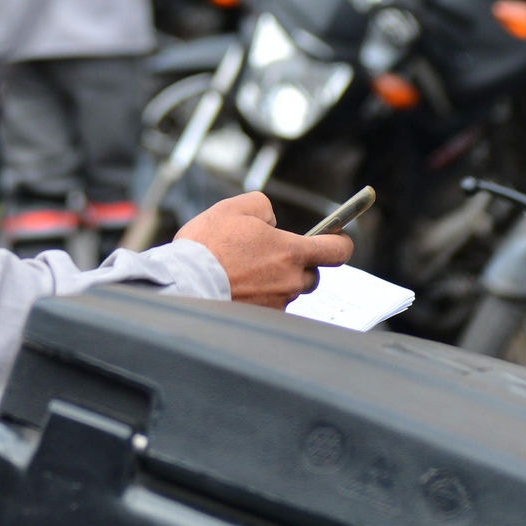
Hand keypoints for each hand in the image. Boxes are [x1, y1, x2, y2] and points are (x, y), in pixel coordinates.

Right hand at [175, 192, 354, 308]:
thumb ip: (263, 207)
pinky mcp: (261, 318)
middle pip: (311, 275)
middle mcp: (290, 281)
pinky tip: (237, 286)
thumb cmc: (209, 245)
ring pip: (288, 291)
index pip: (336, 251)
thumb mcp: (234, 207)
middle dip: (298, 264)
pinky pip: (270, 305)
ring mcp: (277, 303)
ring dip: (275, 280)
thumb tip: (270, 222)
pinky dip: (259, 296)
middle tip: (270, 254)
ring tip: (244, 270)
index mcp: (291, 251)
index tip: (338, 239)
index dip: (341, 242)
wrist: (184, 281)